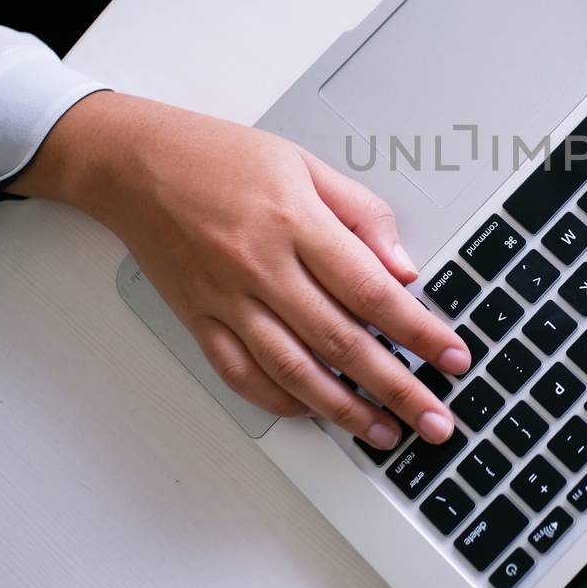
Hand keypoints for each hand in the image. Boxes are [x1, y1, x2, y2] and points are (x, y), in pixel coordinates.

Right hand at [11, 92, 469, 450]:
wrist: (133, 161)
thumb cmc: (219, 156)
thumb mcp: (304, 164)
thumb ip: (362, 215)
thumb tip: (404, 269)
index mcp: (295, 222)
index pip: (372, 290)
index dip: (419, 330)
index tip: (453, 357)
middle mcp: (260, 266)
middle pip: (341, 341)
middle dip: (397, 387)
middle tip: (436, 420)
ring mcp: (226, 298)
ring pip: (293, 369)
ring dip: (344, 409)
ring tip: (384, 432)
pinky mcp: (199, 318)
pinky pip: (241, 374)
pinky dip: (279, 401)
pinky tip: (313, 414)